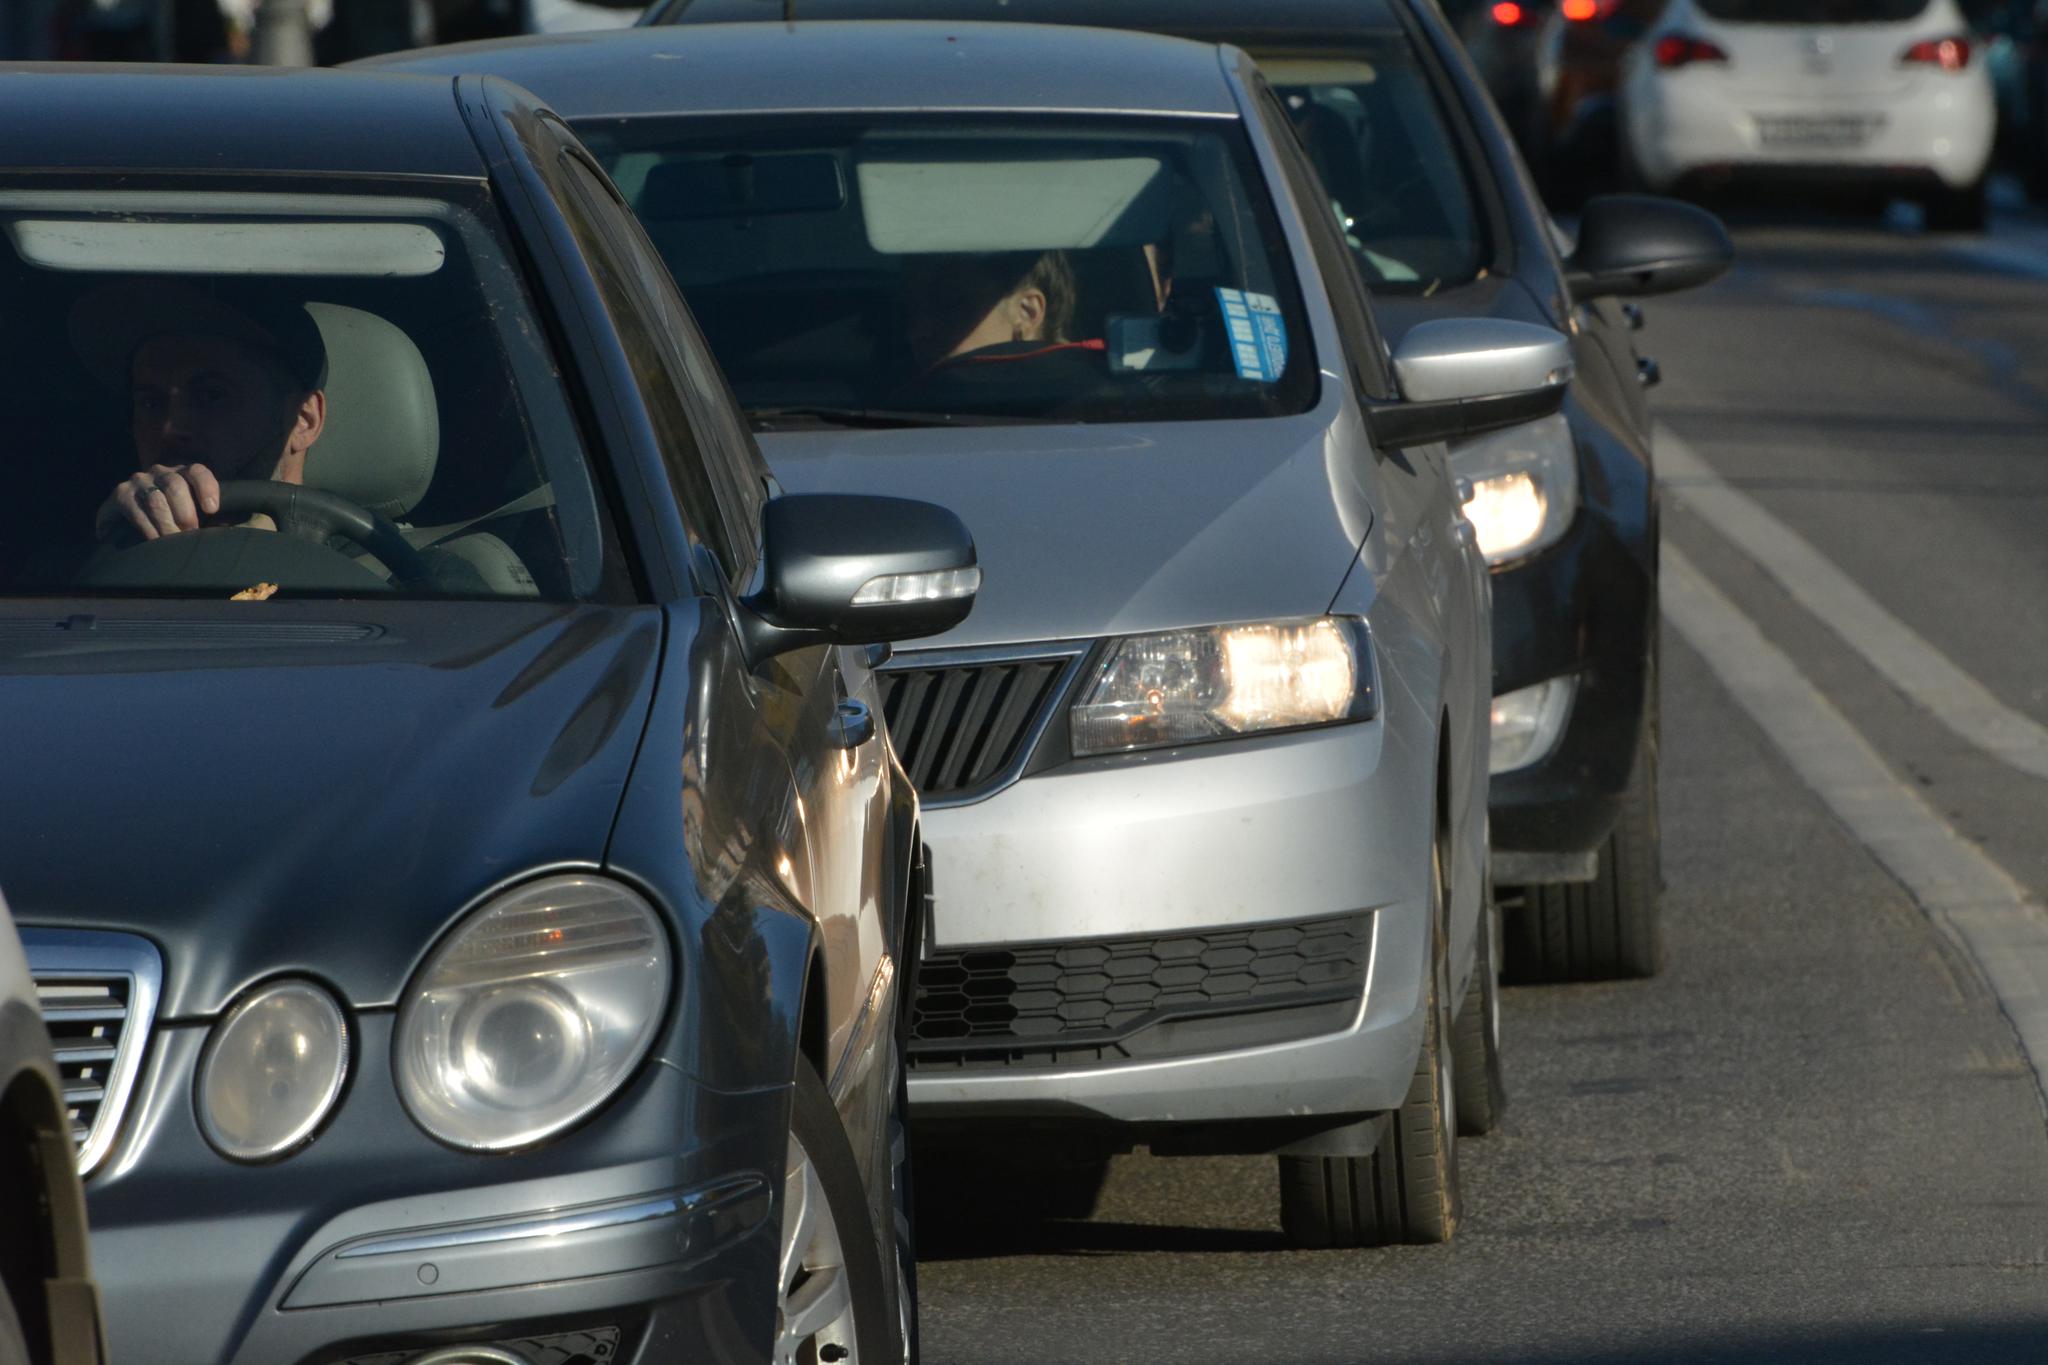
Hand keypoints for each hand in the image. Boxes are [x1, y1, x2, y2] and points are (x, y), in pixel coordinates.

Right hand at [94, 464, 220, 541]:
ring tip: (173, 541)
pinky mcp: (121, 494)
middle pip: (175, 486)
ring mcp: (139, 481)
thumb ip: (211, 518)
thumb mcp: (196, 514)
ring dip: (167, 524)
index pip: (197, 472)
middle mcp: (161, 472)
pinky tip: (154, 541)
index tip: (212, 510)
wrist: (134, 519)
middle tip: (190, 534)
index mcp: (184, 474)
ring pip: (156, 500)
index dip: (206, 488)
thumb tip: (226, 531)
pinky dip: (147, 529)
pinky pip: (136, 511)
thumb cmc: (176, 518)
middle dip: (185, 513)